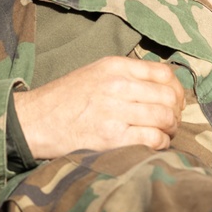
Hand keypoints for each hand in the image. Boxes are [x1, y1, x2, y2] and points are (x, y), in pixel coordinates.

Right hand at [12, 56, 184, 158]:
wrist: (35, 121)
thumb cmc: (66, 98)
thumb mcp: (95, 72)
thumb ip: (125, 74)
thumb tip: (161, 84)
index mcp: (114, 66)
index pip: (163, 72)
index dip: (176, 89)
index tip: (175, 100)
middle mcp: (117, 85)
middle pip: (168, 96)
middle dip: (176, 111)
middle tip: (173, 121)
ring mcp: (114, 112)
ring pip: (164, 117)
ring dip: (171, 128)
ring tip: (165, 133)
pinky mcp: (111, 138)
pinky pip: (151, 139)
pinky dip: (160, 144)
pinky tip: (155, 145)